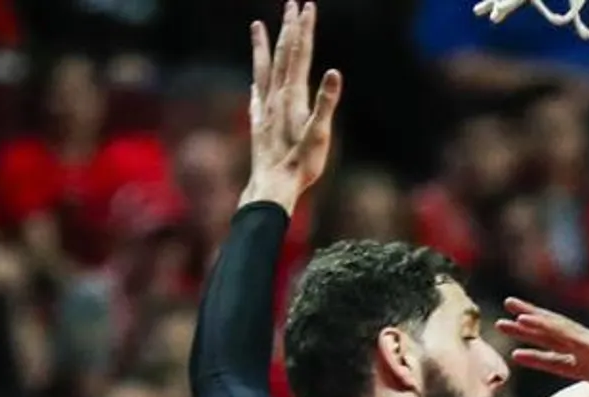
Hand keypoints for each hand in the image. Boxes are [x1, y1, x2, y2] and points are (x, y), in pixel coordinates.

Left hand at [241, 2, 342, 211]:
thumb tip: (334, 72)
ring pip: (263, 69)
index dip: (304, 29)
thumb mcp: (319, 134)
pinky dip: (256, 79)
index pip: (299, 54)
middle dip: (289, 28)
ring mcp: (264, 109)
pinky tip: (254, 80)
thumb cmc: (300, 165)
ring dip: (263, 46)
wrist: (271, 186)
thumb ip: (326, 102)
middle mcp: (275, 97)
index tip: (307, 6)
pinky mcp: (258, 123)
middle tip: (292, 4)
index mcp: (292, 96)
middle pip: (283, 55)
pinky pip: (256, 93)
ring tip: (257, 26)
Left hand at [497, 297, 588, 396]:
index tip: (516, 353)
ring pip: (554, 328)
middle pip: (551, 338)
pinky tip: (526, 318)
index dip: (536, 358)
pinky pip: (563, 332)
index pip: (557, 361)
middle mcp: (588, 353)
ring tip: (508, 308)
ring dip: (530, 318)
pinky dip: (544, 324)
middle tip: (503, 319)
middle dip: (527, 329)